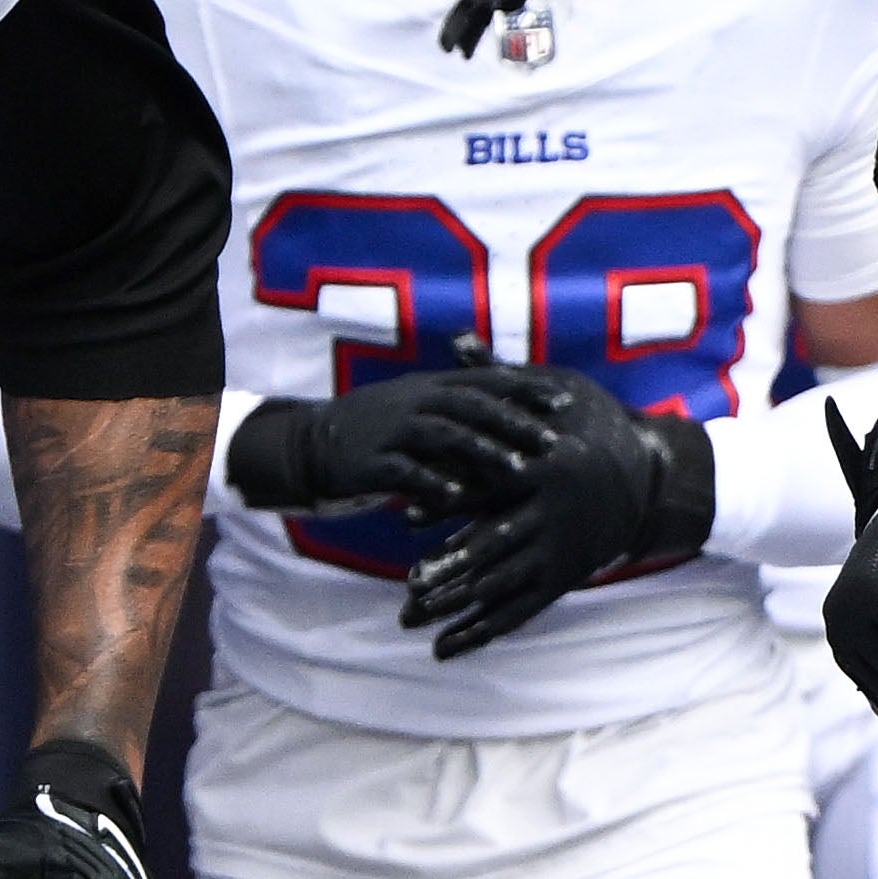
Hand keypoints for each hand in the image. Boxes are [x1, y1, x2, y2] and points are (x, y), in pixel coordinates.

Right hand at [222, 366, 549, 525]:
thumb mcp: (418, 407)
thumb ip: (460, 407)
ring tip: (516, 469)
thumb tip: (513, 408)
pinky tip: (457, 497)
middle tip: (552, 442)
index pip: (487, 381)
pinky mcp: (372, 461)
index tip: (565, 402)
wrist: (312, 444)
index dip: (526, 390)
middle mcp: (415, 401)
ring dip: (483, 451)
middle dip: (515, 422)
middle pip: (473, 405)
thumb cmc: (377, 429)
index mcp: (430, 386)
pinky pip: (406, 471)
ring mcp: (392, 429)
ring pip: (445, 434)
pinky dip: (432, 482)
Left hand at [396, 363, 711, 658]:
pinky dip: (481, 633)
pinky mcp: (562, 579)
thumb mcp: (555, 391)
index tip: (410, 517)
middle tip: (407, 590)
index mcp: (549, 467)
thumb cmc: (597, 425)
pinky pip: (518, 613)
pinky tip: (445, 648)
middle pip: (495, 547)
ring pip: (503, 588)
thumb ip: (501, 375)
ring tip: (410, 621)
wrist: (653, 477)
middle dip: (448, 572)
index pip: (493, 486)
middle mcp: (556, 515)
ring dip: (455, 609)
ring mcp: (560, 552)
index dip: (451, 501)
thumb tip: (457, 340)